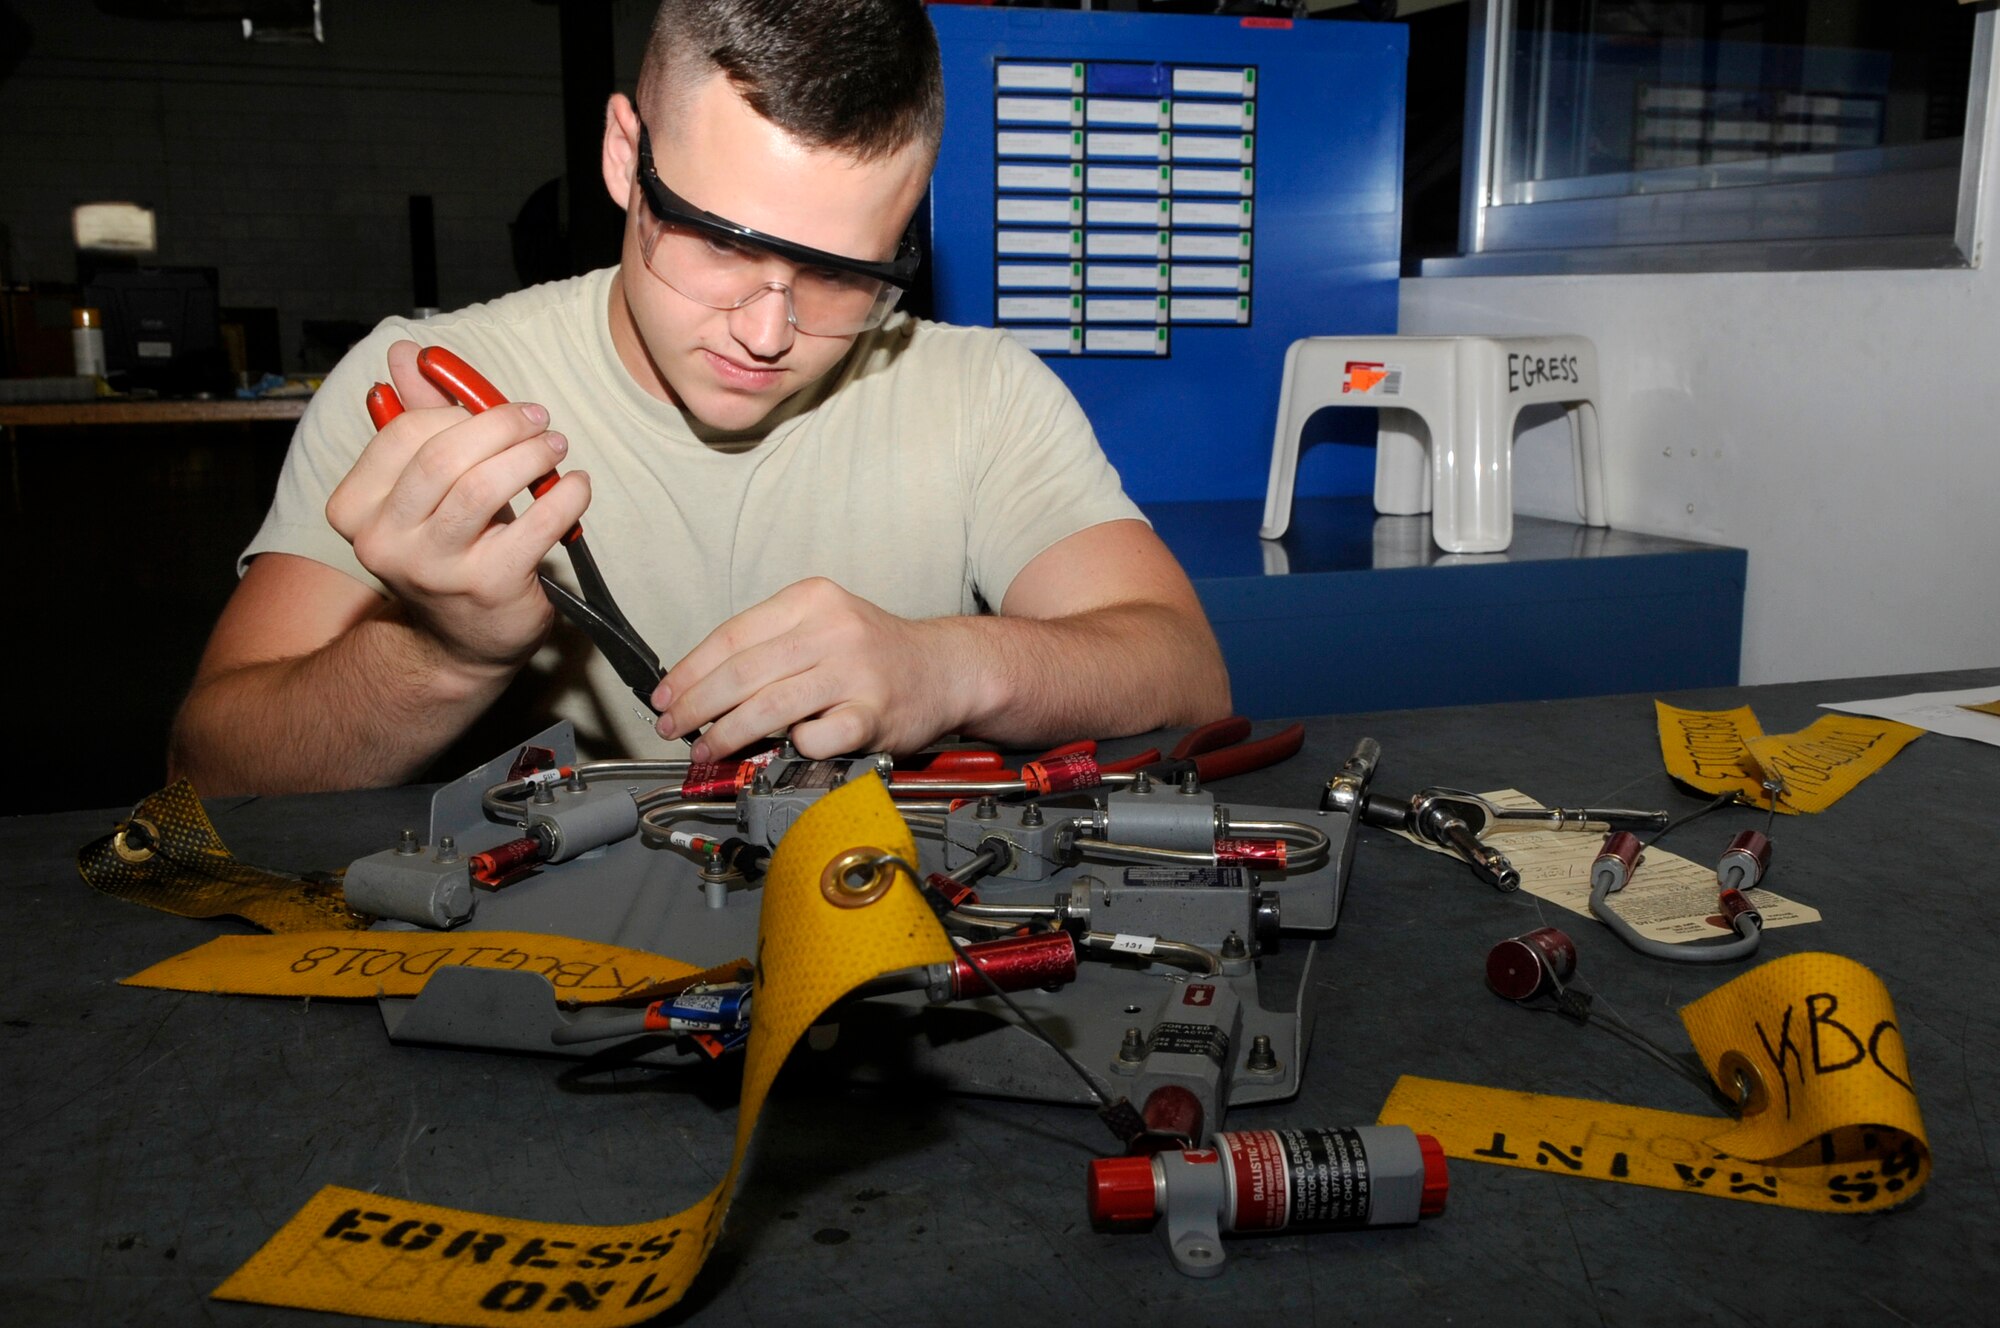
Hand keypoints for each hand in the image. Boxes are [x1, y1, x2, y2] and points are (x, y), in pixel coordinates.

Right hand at [326, 339, 589, 672]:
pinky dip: (565, 496)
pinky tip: (575, 487)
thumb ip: (415, 419)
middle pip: (442, 456)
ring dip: (530, 454)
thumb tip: (406, 353)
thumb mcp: (421, 489)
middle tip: (538, 419)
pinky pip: (536, 524)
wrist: (460, 645)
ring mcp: (436, 568)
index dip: (459, 411)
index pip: (405, 433)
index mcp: (356, 508)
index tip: (499, 407)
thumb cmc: (446, 552)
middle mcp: (385, 541)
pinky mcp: (489, 586)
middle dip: (499, 425)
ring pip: (483, 486)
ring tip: (554, 446)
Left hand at [654, 578, 970, 761]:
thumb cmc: (876, 653)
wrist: (947, 669)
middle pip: (742, 671)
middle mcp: (833, 630)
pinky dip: (792, 745)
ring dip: (727, 733)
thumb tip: (701, 686)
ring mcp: (855, 672)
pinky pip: (816, 736)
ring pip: (769, 705)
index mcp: (811, 600)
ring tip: (707, 747)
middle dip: (696, 704)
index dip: (690, 670)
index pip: (732, 635)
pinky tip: (784, 748)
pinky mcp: (874, 713)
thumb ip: (770, 646)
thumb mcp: (823, 625)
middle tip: (675, 726)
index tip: (666, 695)